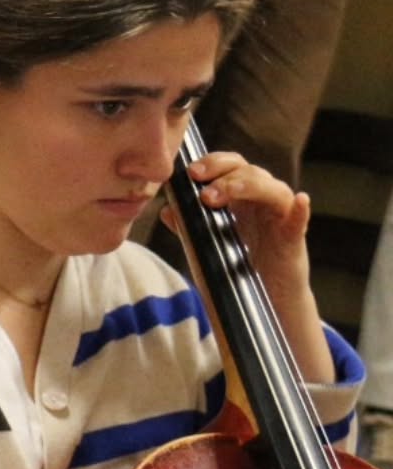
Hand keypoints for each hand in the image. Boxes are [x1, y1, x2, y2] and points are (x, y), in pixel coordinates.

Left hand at [162, 151, 330, 380]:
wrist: (260, 304)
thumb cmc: (234, 272)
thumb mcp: (206, 248)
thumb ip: (189, 228)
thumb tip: (167, 209)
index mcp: (240, 200)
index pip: (230, 168)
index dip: (212, 165)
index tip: (190, 173)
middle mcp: (261, 203)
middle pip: (250, 172)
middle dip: (224, 175)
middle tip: (201, 188)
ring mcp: (279, 219)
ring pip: (273, 190)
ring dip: (248, 186)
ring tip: (222, 194)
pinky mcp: (293, 241)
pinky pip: (300, 221)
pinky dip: (301, 210)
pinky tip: (301, 201)